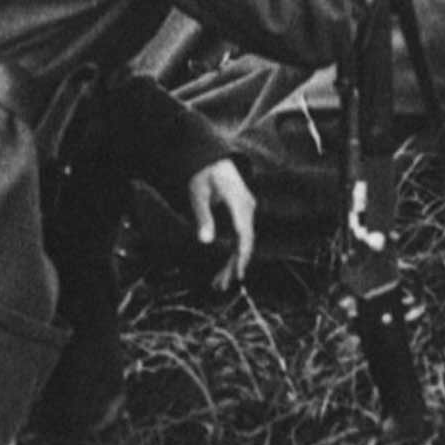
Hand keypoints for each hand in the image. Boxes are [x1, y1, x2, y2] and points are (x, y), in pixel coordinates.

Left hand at [186, 157, 256, 290]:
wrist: (213, 158)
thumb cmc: (203, 173)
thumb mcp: (198, 192)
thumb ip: (203, 216)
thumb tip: (205, 242)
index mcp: (238, 200)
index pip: (243, 231)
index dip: (241, 254)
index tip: (237, 272)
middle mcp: (247, 207)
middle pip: (245, 241)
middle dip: (234, 265)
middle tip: (221, 286)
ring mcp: (247, 212)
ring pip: (243, 243)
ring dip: (232, 263)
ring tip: (219, 284)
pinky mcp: (243, 216)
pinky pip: (240, 238)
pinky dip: (233, 254)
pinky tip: (224, 270)